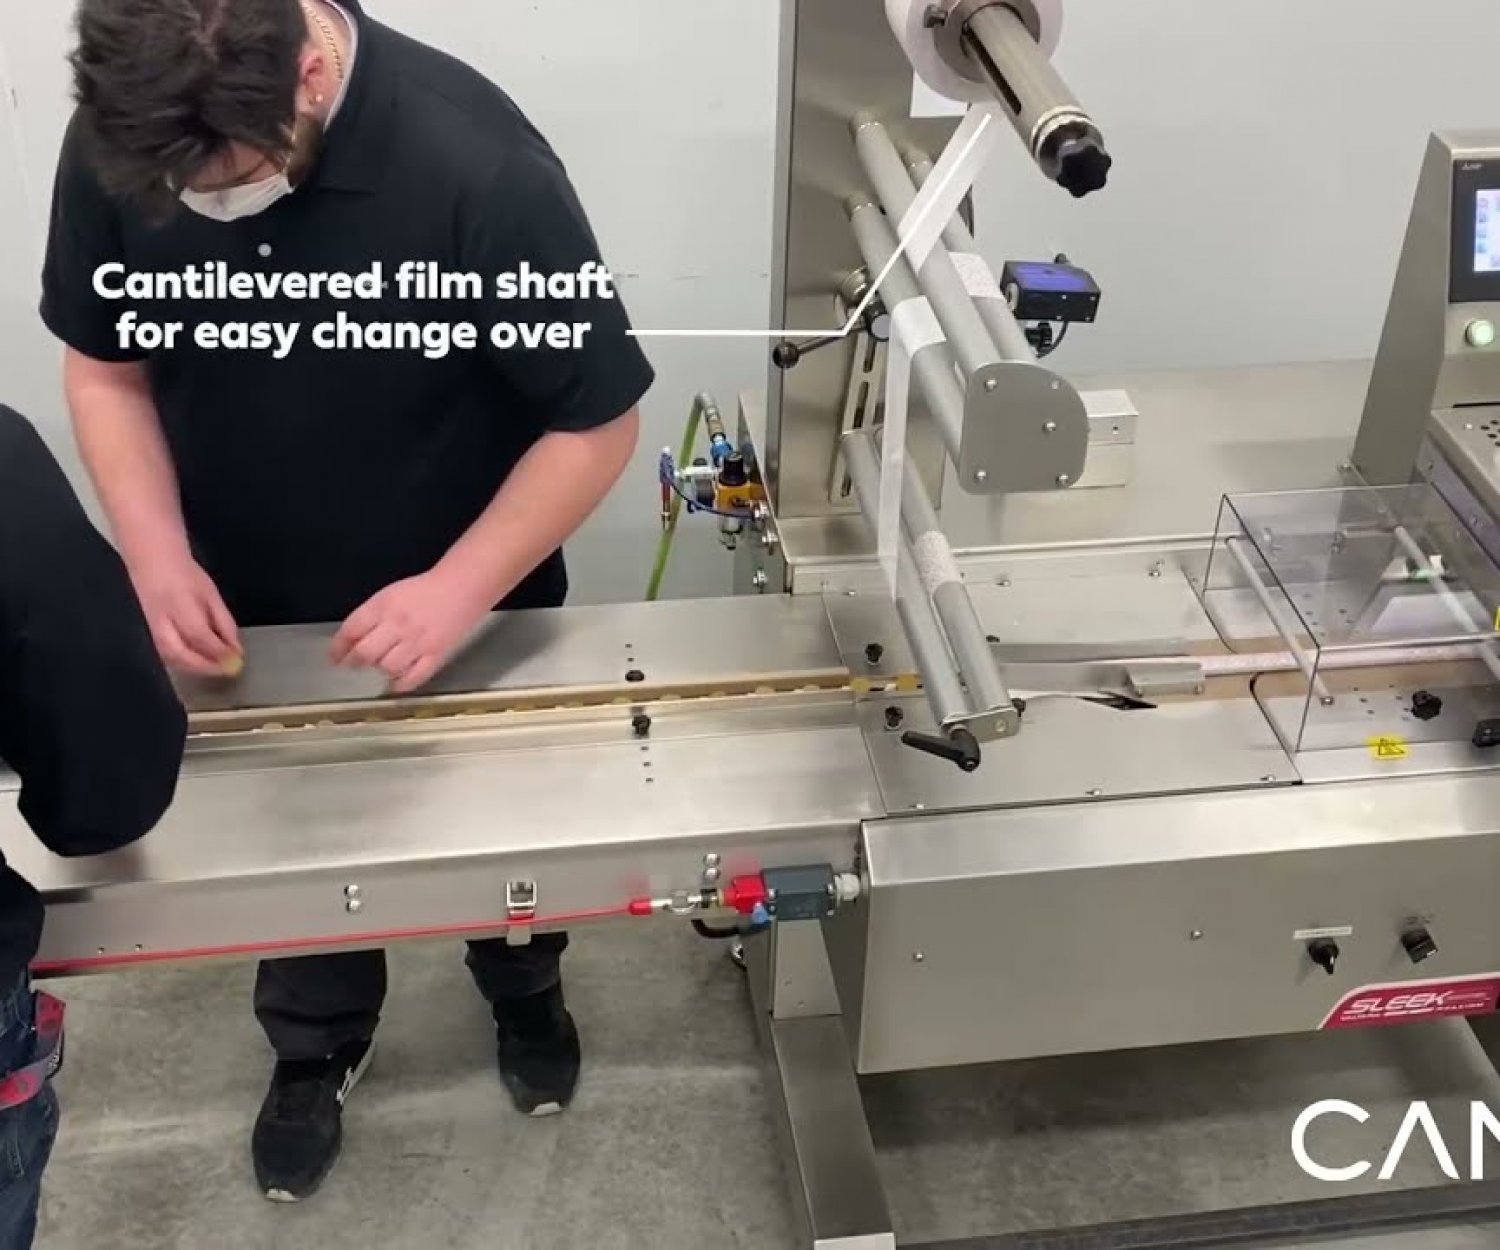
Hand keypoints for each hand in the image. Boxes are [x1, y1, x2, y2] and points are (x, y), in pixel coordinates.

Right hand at [129, 553, 241, 676]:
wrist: (152, 564)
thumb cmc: (184, 577)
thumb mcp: (211, 596)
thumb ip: (224, 624)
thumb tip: (236, 649)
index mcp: (179, 606)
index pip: (201, 637)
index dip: (220, 653)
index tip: (237, 660)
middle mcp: (160, 623)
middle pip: (185, 656)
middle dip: (209, 666)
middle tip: (229, 668)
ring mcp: (150, 633)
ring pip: (175, 661)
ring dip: (199, 668)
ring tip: (217, 666)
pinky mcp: (148, 639)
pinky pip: (169, 658)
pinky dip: (187, 664)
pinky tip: (201, 662)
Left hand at [331, 567, 489, 693]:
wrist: (462, 587)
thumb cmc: (424, 590)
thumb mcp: (390, 595)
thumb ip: (371, 617)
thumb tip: (352, 641)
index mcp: (384, 606)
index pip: (351, 630)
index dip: (338, 648)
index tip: (334, 657)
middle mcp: (398, 625)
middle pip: (366, 653)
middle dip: (355, 662)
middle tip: (355, 664)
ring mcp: (418, 642)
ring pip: (388, 667)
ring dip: (380, 669)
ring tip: (382, 665)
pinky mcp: (436, 654)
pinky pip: (414, 677)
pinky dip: (401, 684)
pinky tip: (397, 682)